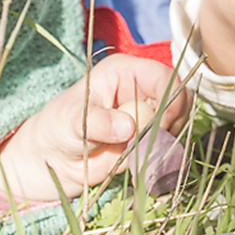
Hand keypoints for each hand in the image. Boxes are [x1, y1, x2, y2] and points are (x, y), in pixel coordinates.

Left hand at [0, 54, 189, 201]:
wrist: (54, 158)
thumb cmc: (59, 126)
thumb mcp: (72, 121)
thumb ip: (98, 122)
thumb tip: (128, 127)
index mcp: (125, 71)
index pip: (164, 76)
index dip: (170, 99)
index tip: (160, 126)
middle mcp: (142, 89)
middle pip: (180, 99)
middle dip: (172, 124)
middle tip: (148, 145)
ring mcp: (149, 114)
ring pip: (179, 124)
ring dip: (167, 143)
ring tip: (137, 156)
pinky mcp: (150, 137)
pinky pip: (170, 146)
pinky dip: (162, 157)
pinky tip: (140, 164)